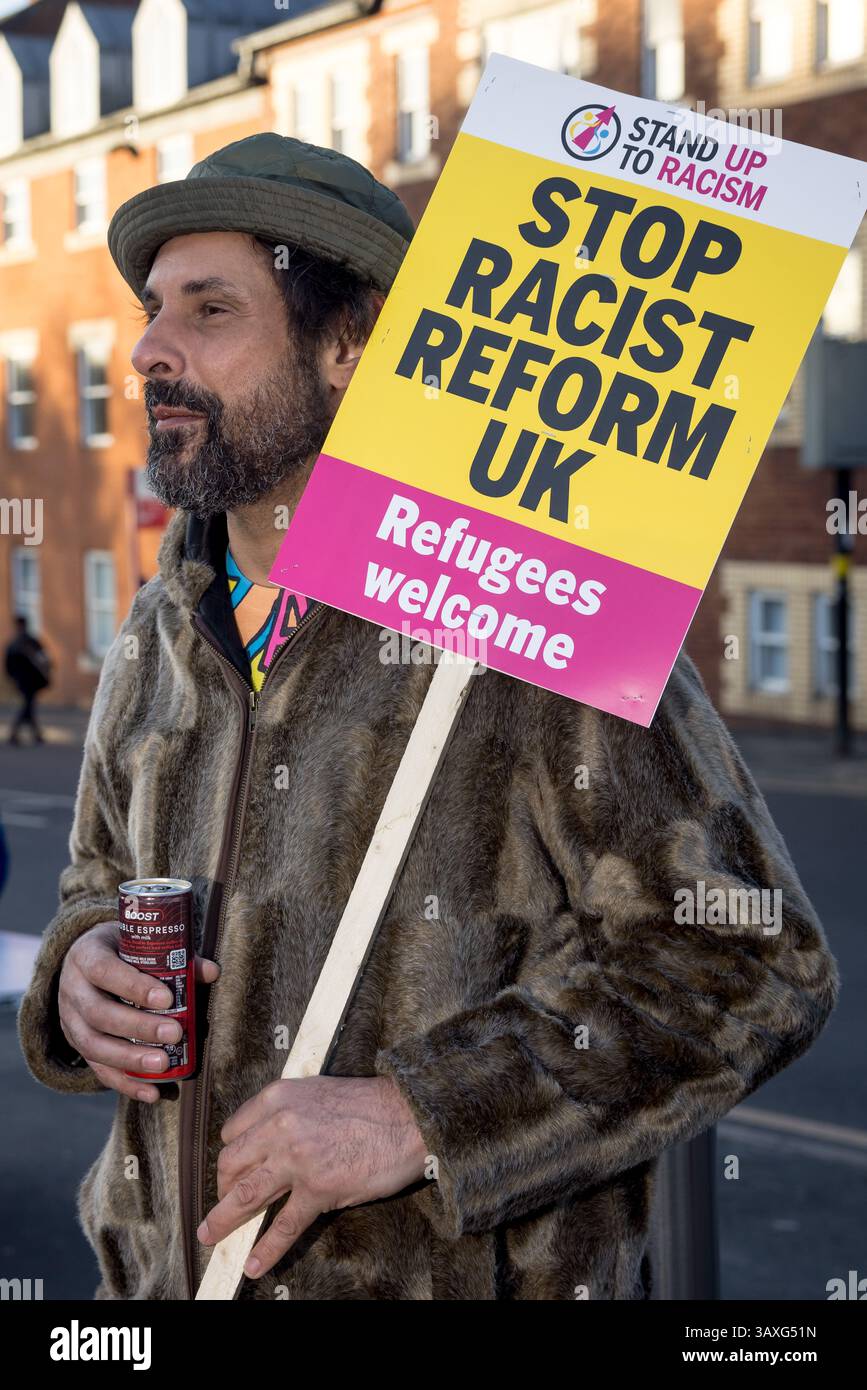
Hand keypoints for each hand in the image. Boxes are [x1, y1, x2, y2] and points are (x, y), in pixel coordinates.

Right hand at [58, 920, 219, 1101]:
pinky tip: (152, 1092)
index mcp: (86, 955)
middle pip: (99, 1013)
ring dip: (130, 1059)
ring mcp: (70, 1021)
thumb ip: (173, 956)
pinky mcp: (78, 1046)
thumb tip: (211, 972)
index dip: (134, 986)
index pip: (104, 971)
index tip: (167, 998)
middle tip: (175, 1033)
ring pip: (94, 1046)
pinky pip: (98, 1070)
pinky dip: (125, 1084)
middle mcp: (72, 990)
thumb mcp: (138, 943)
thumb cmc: (120, 950)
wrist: (85, 962)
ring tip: (164, 1064)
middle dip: (138, 1027)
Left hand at [198, 1075, 428, 1277]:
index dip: (231, 1155)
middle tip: (224, 1204)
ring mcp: (297, 1160)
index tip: (233, 1170)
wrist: (409, 1114)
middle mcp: (280, 1127)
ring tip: (210, 1237)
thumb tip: (274, 1143)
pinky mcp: (318, 1189)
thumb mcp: (317, 1093)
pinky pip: (284, 1225)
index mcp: (278, 1098)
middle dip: (223, 1188)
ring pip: (247, 1195)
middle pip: (232, 1163)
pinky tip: (254, 1264)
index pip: (233, 1131)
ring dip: (223, 1220)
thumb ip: (290, 1113)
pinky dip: (266, 1249)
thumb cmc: (370, 1103)